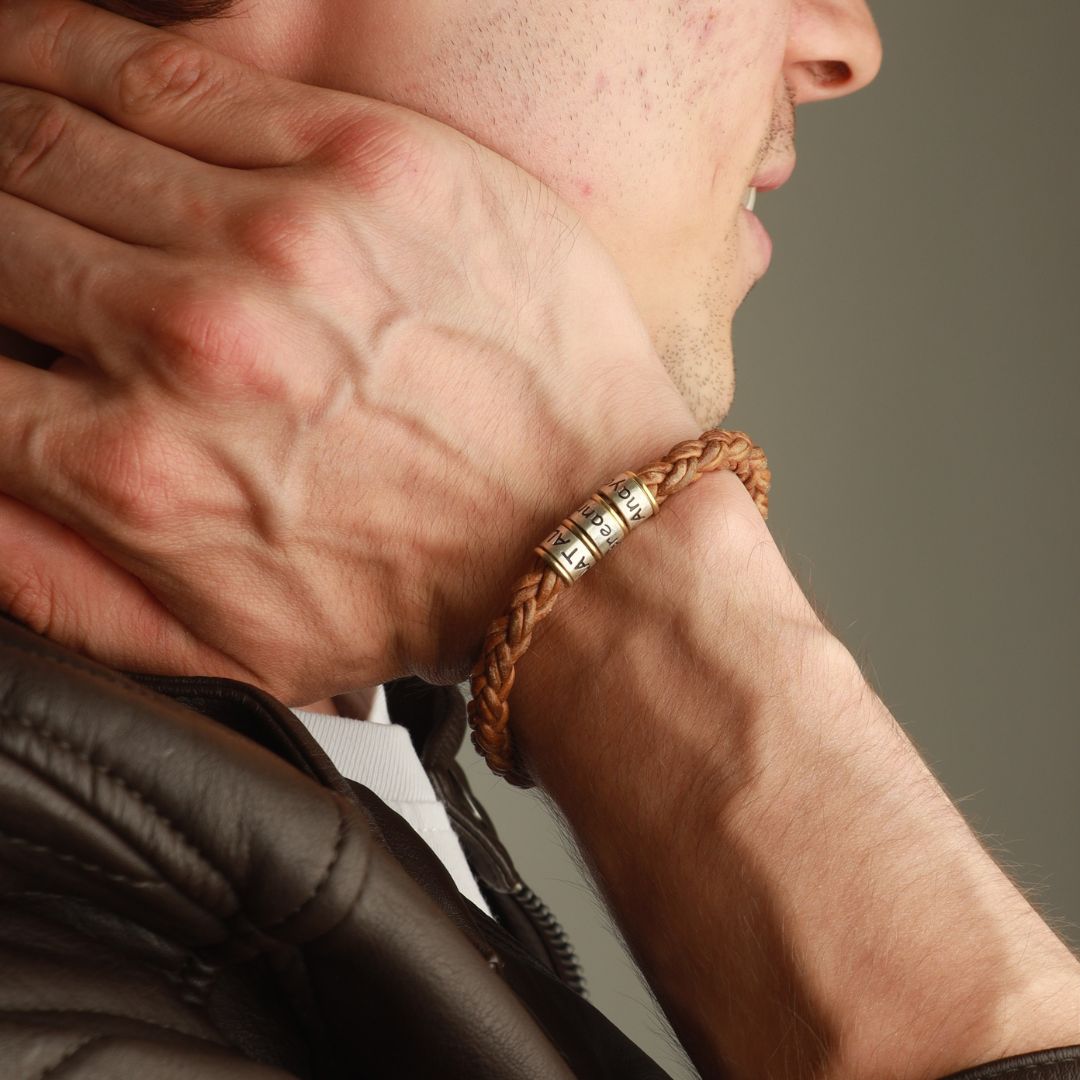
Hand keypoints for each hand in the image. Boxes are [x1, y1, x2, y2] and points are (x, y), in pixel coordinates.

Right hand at [0, 0, 695, 701]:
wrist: (581, 534)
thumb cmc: (422, 590)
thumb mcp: (225, 648)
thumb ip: (54, 580)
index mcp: (140, 467)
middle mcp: (193, 339)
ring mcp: (283, 237)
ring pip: (60, 130)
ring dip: (0, 108)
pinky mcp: (368, 161)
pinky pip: (180, 71)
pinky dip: (84, 47)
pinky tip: (51, 50)